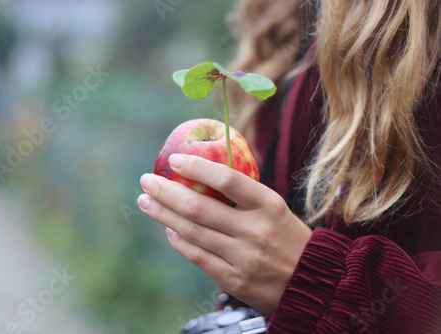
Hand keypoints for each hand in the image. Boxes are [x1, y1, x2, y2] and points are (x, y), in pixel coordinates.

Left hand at [138, 154, 311, 314]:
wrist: (312, 284)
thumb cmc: (288, 239)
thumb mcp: (276, 210)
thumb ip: (245, 195)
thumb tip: (203, 173)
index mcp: (270, 206)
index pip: (229, 180)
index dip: (198, 167)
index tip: (173, 159)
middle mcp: (256, 230)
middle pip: (200, 207)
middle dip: (166, 191)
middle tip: (146, 180)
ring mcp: (243, 257)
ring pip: (192, 231)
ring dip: (164, 215)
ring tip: (146, 202)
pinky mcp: (234, 280)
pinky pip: (197, 256)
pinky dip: (179, 241)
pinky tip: (168, 230)